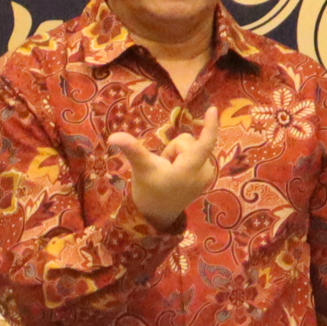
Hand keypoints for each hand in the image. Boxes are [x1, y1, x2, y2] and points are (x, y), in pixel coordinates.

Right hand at [112, 108, 222, 225]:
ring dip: (177, 155)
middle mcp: (203, 172)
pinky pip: (195, 155)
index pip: (204, 143)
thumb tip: (112, 137)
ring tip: (169, 173)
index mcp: (189, 170)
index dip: (210, 126)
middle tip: (163, 168)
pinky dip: (185, 159)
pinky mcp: (206, 176)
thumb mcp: (141, 169)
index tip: (213, 109)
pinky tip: (177, 174)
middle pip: (188, 142)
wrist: (157, 216)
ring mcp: (206, 175)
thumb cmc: (149, 193)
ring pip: (190, 147)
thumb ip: (132, 149)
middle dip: (173, 149)